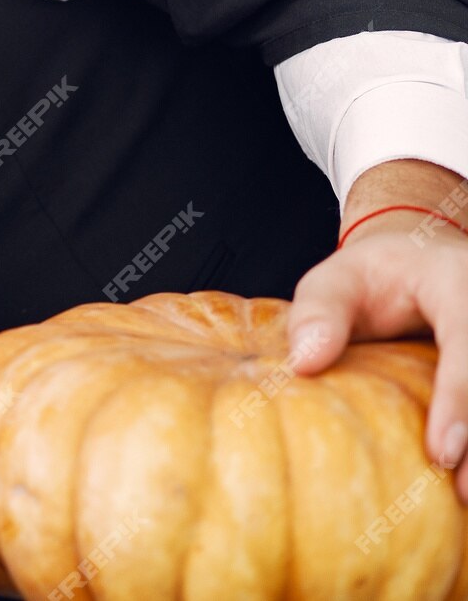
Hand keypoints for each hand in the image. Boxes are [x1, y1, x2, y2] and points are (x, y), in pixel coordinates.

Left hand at [287, 159, 467, 501]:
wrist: (418, 259)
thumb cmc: (373, 274)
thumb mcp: (337, 278)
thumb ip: (319, 312)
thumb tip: (303, 364)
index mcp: (457, 281)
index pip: (467, 342)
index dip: (459, 400)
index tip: (442, 452)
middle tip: (461, 491)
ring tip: (465, 494)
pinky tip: (464, 471)